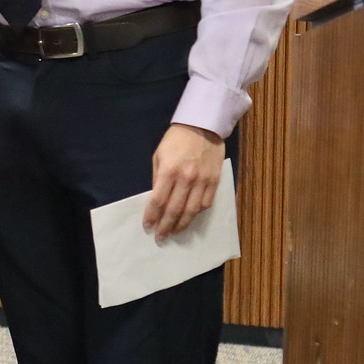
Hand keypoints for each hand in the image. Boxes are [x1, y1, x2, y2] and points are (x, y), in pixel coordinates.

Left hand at [143, 123, 223, 239]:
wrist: (203, 126)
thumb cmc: (176, 140)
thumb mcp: (159, 155)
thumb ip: (157, 177)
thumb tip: (156, 198)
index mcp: (169, 170)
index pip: (158, 200)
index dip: (152, 215)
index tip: (148, 226)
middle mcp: (186, 178)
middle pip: (175, 209)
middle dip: (166, 225)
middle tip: (161, 236)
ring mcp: (202, 180)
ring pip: (192, 210)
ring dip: (182, 224)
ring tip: (175, 232)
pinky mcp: (214, 180)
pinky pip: (206, 203)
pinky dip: (198, 213)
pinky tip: (191, 218)